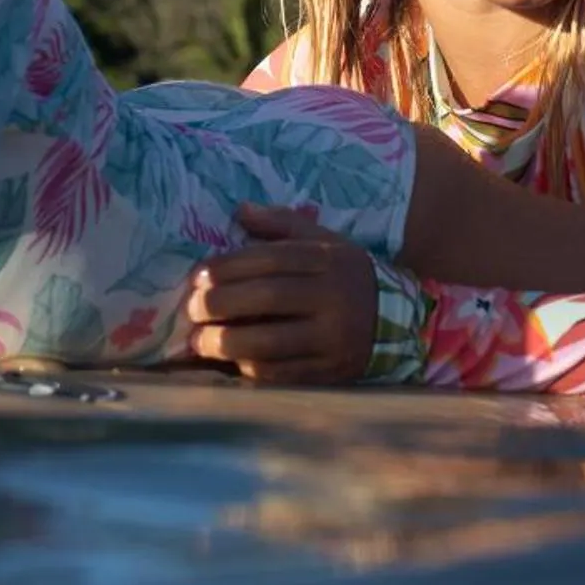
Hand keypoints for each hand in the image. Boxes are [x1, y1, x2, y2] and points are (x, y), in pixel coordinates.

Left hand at [184, 206, 376, 385]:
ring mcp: (332, 338)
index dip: (228, 266)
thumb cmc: (343, 276)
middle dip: (220, 304)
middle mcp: (332, 297)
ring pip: (270, 342)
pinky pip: (281, 373)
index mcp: (326, 260)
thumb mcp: (322, 242)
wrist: (393, 321)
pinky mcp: (329, 371)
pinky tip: (230, 362)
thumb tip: (240, 210)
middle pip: (267, 298)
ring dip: (226, 342)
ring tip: (198, 341)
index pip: (270, 259)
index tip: (198, 275)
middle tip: (191, 308)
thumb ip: (282, 224)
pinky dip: (249, 369)